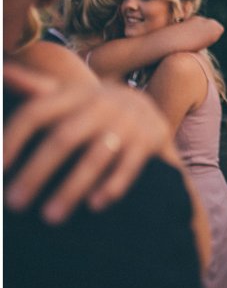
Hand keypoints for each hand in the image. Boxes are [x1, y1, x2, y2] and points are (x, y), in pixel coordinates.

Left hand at [3, 62, 169, 223]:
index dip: (15, 138)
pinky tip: (94, 205)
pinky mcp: (151, 139)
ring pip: (96, 156)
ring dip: (72, 187)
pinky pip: (130, 165)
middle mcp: (101, 104)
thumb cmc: (90, 109)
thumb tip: (4, 71)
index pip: (37, 112)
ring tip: (50, 216)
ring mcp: (128, 122)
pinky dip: (113, 186)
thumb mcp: (65, 95)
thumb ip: (34, 87)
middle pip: (64, 138)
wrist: (146, 109)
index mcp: (74, 94)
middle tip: (14, 202)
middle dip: (38, 172)